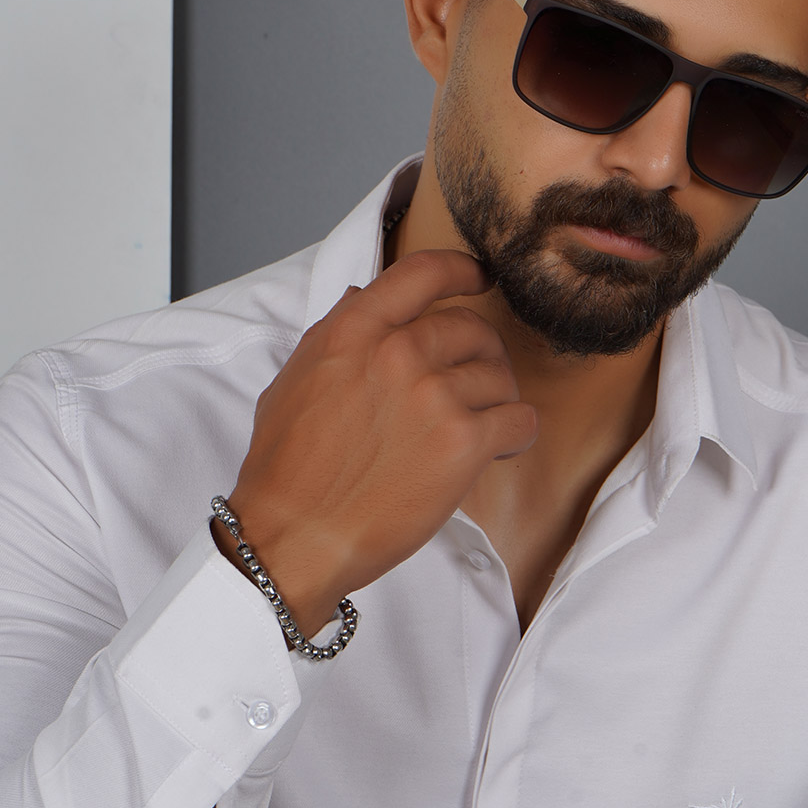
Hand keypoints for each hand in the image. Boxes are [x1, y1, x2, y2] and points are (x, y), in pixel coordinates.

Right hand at [219, 249, 537, 632]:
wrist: (293, 537)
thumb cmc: (287, 468)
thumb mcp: (293, 379)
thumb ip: (335, 330)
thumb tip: (362, 294)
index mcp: (355, 330)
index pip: (424, 272)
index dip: (463, 270)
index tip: (480, 277)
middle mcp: (398, 352)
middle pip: (473, 328)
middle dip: (481, 355)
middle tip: (474, 385)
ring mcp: (435, 396)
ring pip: (500, 376)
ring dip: (496, 401)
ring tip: (478, 427)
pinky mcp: (463, 443)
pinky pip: (521, 420)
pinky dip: (518, 434)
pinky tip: (499, 448)